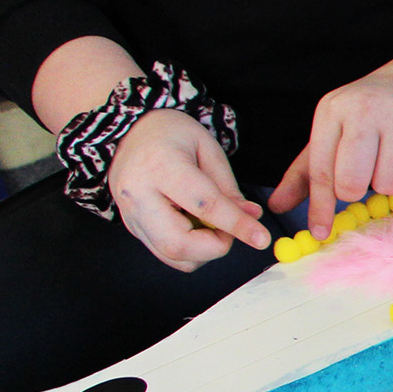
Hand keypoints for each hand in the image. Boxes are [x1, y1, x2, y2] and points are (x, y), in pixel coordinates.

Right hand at [108, 108, 271, 270]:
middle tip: (229, 228)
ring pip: (173, 256)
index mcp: (160, 166)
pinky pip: (166, 253)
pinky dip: (190, 249)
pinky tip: (193, 225)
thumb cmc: (172, 136)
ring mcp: (131, 216)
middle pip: (178, 244)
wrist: (132, 135)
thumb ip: (229, 187)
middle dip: (215, 246)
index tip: (261, 238)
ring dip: (204, 250)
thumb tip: (252, 217)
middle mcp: (138, 196)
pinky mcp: (133, 228)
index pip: (204, 205)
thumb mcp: (208, 148)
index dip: (237, 225)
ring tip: (210, 222)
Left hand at [269, 62, 392, 236]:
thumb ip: (306, 171)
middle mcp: (365, 108)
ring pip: (391, 183)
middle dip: (361, 189)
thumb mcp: (334, 130)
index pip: (321, 170)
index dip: (320, 207)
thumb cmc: (373, 111)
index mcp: (333, 110)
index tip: (321, 233)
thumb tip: (276, 206)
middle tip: (369, 173)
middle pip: (353, 183)